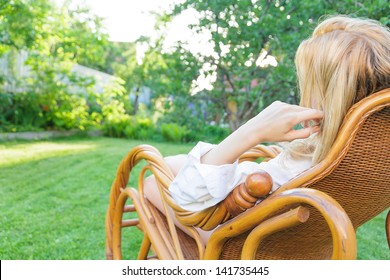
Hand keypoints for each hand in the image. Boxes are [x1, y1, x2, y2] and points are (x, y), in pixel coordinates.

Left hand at [201, 101, 322, 164]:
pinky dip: (291, 112)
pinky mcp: (278, 102)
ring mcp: (283, 104)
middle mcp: (289, 107)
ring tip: (295, 124)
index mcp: (293, 117)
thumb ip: (305, 133)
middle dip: (311, 116)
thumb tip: (317, 128)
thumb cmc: (272, 136)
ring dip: (300, 115)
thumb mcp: (290, 137)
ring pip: (298, 108)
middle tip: (312, 125)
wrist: (254, 129)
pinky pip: (289, 106)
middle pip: (306, 110)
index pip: (314, 113)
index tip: (324, 121)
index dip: (321, 116)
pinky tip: (283, 120)